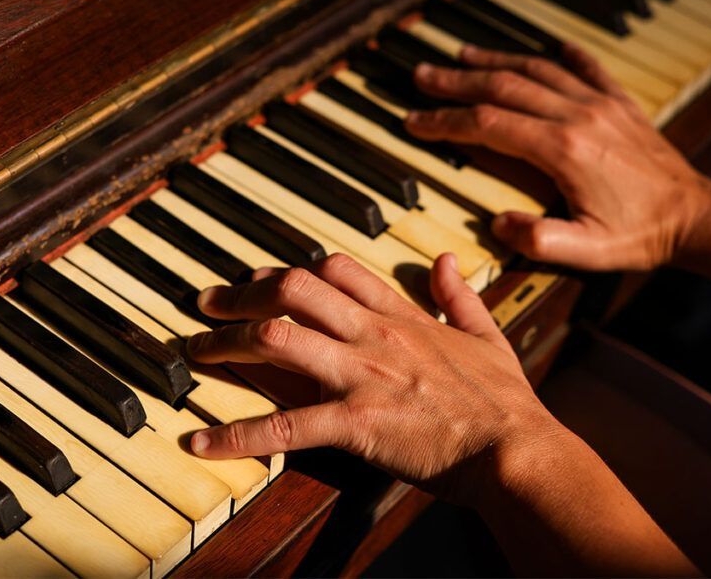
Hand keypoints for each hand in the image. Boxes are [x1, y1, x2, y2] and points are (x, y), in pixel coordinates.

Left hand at [187, 252, 556, 503]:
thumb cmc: (504, 401)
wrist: (515, 450)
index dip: (290, 269)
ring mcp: (361, 375)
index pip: (334, 270)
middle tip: (207, 304)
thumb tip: (447, 260)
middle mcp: (373, 335)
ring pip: (276, 339)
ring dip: (226, 344)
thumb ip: (459, 295)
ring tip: (195, 353)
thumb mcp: (487, 334)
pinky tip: (198, 441)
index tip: (261, 279)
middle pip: (293, 290)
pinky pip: (283, 425)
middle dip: (242, 294)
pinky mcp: (355, 422)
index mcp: (401, 316)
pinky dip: (235, 434)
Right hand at [405, 44, 710, 270]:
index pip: (488, 124)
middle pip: (503, 85)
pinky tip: (546, 45)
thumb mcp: (586, 252)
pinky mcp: (620, 103)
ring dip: (495, 59)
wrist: (696, 217)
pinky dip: (561, 54)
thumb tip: (496, 223)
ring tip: (460, 53)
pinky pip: (585, 67)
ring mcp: (600, 103)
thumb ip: (538, 240)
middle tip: (421, 74)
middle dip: (456, 80)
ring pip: (536, 69)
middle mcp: (578, 116)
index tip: (415, 120)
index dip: (446, 122)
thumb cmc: (639, 236)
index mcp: (562, 150)